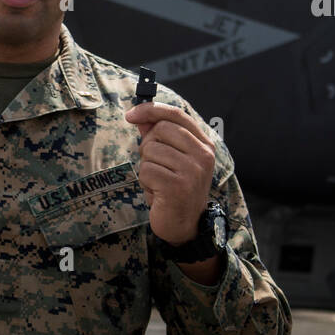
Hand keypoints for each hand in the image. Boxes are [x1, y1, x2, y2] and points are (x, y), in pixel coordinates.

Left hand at [125, 102, 215, 245]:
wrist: (184, 225)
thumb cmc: (175, 189)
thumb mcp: (171, 160)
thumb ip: (158, 137)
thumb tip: (139, 116)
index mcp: (204, 145)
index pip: (176, 115)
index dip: (151, 109)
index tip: (130, 114)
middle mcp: (203, 155)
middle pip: (160, 130)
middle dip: (148, 146)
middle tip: (155, 165)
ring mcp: (192, 171)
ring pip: (150, 151)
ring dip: (147, 167)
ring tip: (159, 182)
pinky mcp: (177, 186)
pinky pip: (146, 170)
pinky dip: (145, 182)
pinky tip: (157, 193)